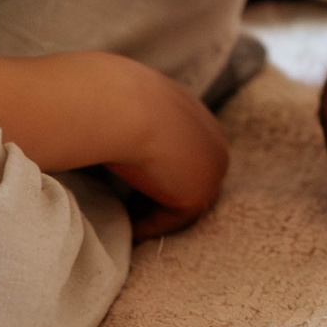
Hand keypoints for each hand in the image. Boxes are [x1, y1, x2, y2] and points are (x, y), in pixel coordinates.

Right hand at [102, 60, 229, 240]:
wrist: (119, 106)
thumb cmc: (113, 98)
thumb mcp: (130, 103)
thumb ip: (136, 119)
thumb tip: (113, 129)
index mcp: (197, 116)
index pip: (184, 152)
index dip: (157, 171)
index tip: (128, 185)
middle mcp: (213, 139)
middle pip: (188, 178)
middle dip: (161, 194)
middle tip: (127, 208)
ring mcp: (212, 168)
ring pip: (182, 200)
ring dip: (154, 212)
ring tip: (124, 222)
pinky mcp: (200, 193)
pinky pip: (172, 219)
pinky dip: (148, 226)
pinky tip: (125, 228)